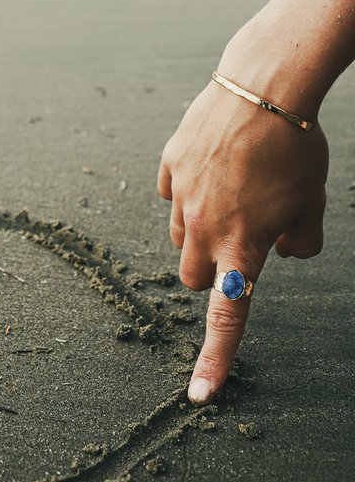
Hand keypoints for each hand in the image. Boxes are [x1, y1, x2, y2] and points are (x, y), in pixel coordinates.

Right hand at [157, 78, 328, 401]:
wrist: (263, 85)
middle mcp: (204, 225)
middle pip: (193, 277)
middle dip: (212, 273)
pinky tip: (215, 168)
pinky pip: (170, 194)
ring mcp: (180, 193)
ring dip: (201, 233)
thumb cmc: (297, 145)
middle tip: (243, 244)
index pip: (228, 315)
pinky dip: (189, 193)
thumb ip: (300, 239)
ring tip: (235, 195)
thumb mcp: (313, 200)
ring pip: (179, 236)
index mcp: (243, 244)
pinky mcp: (169, 164)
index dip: (214, 359)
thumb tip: (281, 250)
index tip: (200, 396)